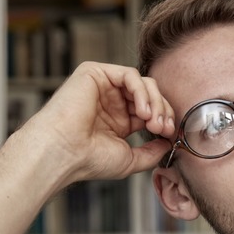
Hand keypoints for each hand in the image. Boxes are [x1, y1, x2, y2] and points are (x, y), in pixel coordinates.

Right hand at [20, 61, 174, 185]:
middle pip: (150, 94)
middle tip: (163, 128)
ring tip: (152, 121)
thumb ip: (151, 152)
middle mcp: (111, 102)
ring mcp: (103, 87)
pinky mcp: (94, 73)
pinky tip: (141, 111)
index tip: (170, 134)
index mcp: (119, 120)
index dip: (165, 119)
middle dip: (163, 110)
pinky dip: (141, 91)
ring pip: (143, 83)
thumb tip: (168, 143)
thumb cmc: (88, 160)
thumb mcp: (129, 159)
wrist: (63, 153)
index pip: (151, 110)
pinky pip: (129, 74)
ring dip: (154, 101)